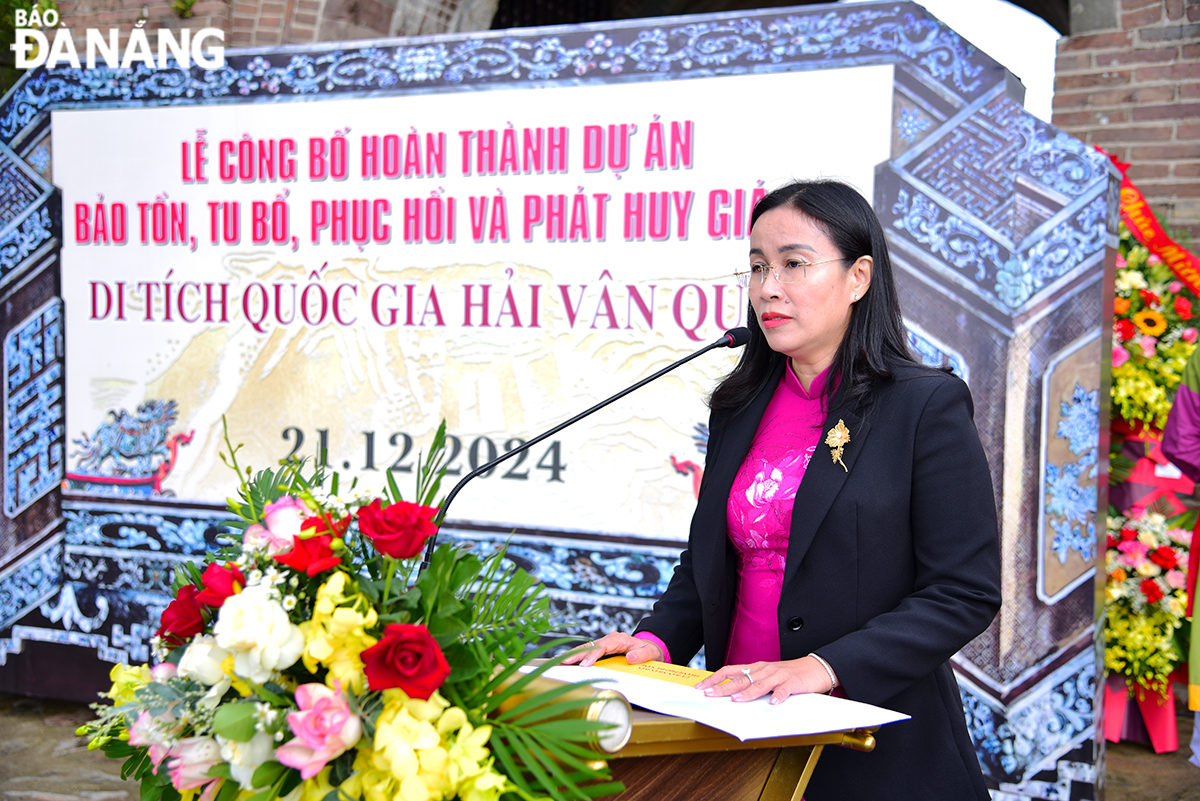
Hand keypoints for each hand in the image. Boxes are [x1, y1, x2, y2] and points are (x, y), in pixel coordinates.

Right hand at [559, 632, 663, 667]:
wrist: (649, 648)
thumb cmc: (649, 650)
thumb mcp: (650, 652)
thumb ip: (642, 655)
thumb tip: (631, 658)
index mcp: (619, 639)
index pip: (602, 647)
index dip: (591, 656)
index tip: (584, 665)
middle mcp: (609, 640)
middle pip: (589, 646)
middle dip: (575, 654)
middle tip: (562, 662)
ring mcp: (604, 644)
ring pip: (585, 648)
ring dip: (572, 655)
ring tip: (558, 661)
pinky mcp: (601, 649)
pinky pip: (586, 652)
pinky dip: (576, 656)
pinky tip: (565, 661)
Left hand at [694, 656, 834, 704]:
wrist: (816, 668)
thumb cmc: (790, 674)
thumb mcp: (767, 676)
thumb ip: (752, 684)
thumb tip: (731, 695)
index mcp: (756, 668)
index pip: (730, 671)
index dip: (715, 679)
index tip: (701, 688)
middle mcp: (764, 670)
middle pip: (741, 678)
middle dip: (724, 687)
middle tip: (709, 695)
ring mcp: (778, 675)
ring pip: (760, 684)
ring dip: (748, 693)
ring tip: (737, 701)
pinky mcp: (793, 682)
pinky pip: (784, 690)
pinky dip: (778, 696)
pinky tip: (773, 704)